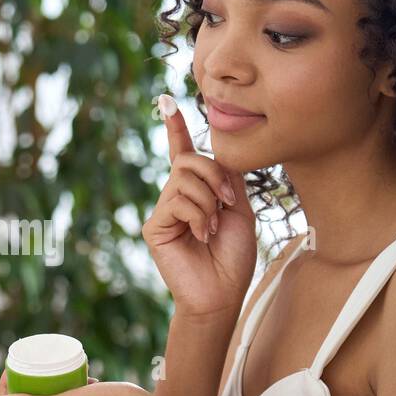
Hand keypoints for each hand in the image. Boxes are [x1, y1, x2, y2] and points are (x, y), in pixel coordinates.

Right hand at [142, 95, 257, 315]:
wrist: (222, 293)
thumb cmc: (232, 256)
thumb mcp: (240, 209)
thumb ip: (228, 179)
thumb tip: (216, 155)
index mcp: (197, 191)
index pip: (183, 153)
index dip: (175, 128)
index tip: (166, 102)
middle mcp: (176, 196)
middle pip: (191, 160)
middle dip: (215, 176)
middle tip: (229, 201)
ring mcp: (164, 210)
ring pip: (185, 178)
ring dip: (209, 200)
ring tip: (214, 226)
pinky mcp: (155, 226)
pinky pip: (177, 201)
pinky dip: (198, 215)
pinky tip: (202, 234)